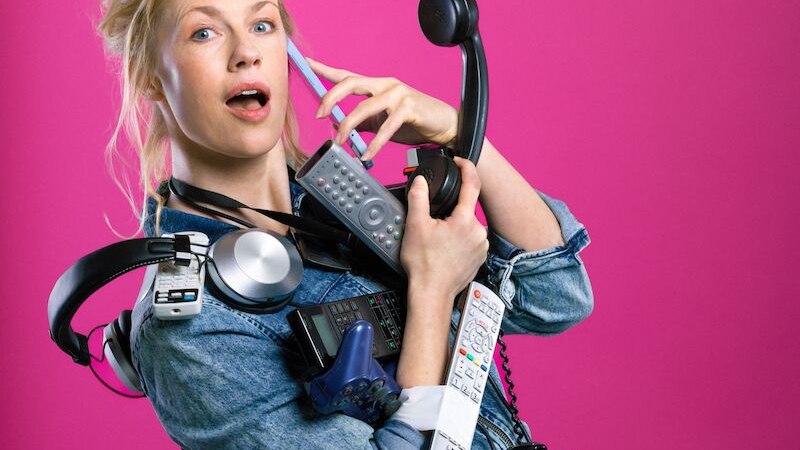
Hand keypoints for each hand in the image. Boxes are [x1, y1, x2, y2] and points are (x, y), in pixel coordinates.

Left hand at [307, 58, 458, 160]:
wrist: (444, 125)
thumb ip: (362, 123)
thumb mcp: (382, 122)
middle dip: (331, 98)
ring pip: (365, 107)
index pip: (348, 75)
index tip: (307, 65)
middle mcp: (386, 84)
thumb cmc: (413, 122)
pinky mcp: (409, 108)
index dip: (326, 70)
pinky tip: (367, 154)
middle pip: (351, 83)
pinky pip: (385, 127)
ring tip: (342, 142)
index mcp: (377, 85)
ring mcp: (398, 94)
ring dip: (349, 126)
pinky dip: (374, 144)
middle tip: (320, 114)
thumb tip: (337, 128)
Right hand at [400, 157, 488, 310]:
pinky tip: (445, 248)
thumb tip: (419, 181)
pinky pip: (471, 239)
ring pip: (468, 224)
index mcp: (465, 220)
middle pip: (466, 207)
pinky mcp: (480, 257)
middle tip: (432, 220)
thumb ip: (418, 198)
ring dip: (455, 224)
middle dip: (451, 208)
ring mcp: (481, 246)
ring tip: (437, 239)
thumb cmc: (424, 265)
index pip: (472, 183)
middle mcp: (479, 232)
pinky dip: (459, 238)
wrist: (432, 294)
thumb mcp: (415, 226)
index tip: (459, 161)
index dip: (466, 167)